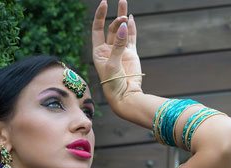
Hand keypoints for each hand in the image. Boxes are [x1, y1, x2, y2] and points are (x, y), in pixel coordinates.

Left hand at [92, 0, 142, 115]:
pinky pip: (131, 38)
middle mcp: (108, 49)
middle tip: (121, 4)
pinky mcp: (131, 54)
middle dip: (116, 17)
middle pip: (111, 28)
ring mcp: (120, 51)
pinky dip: (132, 28)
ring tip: (125, 6)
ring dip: (123, 19)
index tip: (105, 4)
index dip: (100, 15)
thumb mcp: (112, 63)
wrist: (124, 95)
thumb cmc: (113, 83)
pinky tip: (131, 19)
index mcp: (98, 51)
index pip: (98, 28)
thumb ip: (118, 45)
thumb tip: (123, 26)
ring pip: (121, 31)